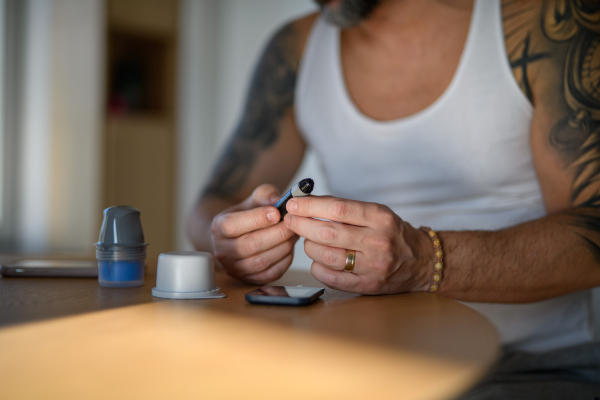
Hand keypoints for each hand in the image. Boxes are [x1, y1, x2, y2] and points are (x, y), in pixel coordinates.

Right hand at [211, 184, 298, 283]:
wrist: (239, 236)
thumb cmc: (247, 216)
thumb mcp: (253, 199)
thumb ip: (265, 195)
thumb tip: (278, 200)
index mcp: (219, 227)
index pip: (233, 225)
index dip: (256, 219)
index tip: (276, 212)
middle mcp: (223, 250)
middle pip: (250, 245)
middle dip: (277, 233)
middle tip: (293, 223)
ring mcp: (235, 268)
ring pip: (261, 261)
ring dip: (283, 246)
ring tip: (293, 234)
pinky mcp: (249, 279)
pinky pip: (270, 274)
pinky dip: (284, 261)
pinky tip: (289, 248)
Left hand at [283, 196, 431, 293]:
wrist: (422, 261)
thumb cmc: (391, 233)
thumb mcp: (376, 213)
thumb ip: (345, 209)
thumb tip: (306, 203)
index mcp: (380, 218)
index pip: (338, 209)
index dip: (310, 206)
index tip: (293, 204)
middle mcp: (378, 242)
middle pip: (328, 233)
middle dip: (302, 225)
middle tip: (290, 220)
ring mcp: (374, 266)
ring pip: (327, 256)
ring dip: (309, 246)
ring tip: (307, 240)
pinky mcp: (368, 285)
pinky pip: (332, 278)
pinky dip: (317, 267)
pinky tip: (318, 259)